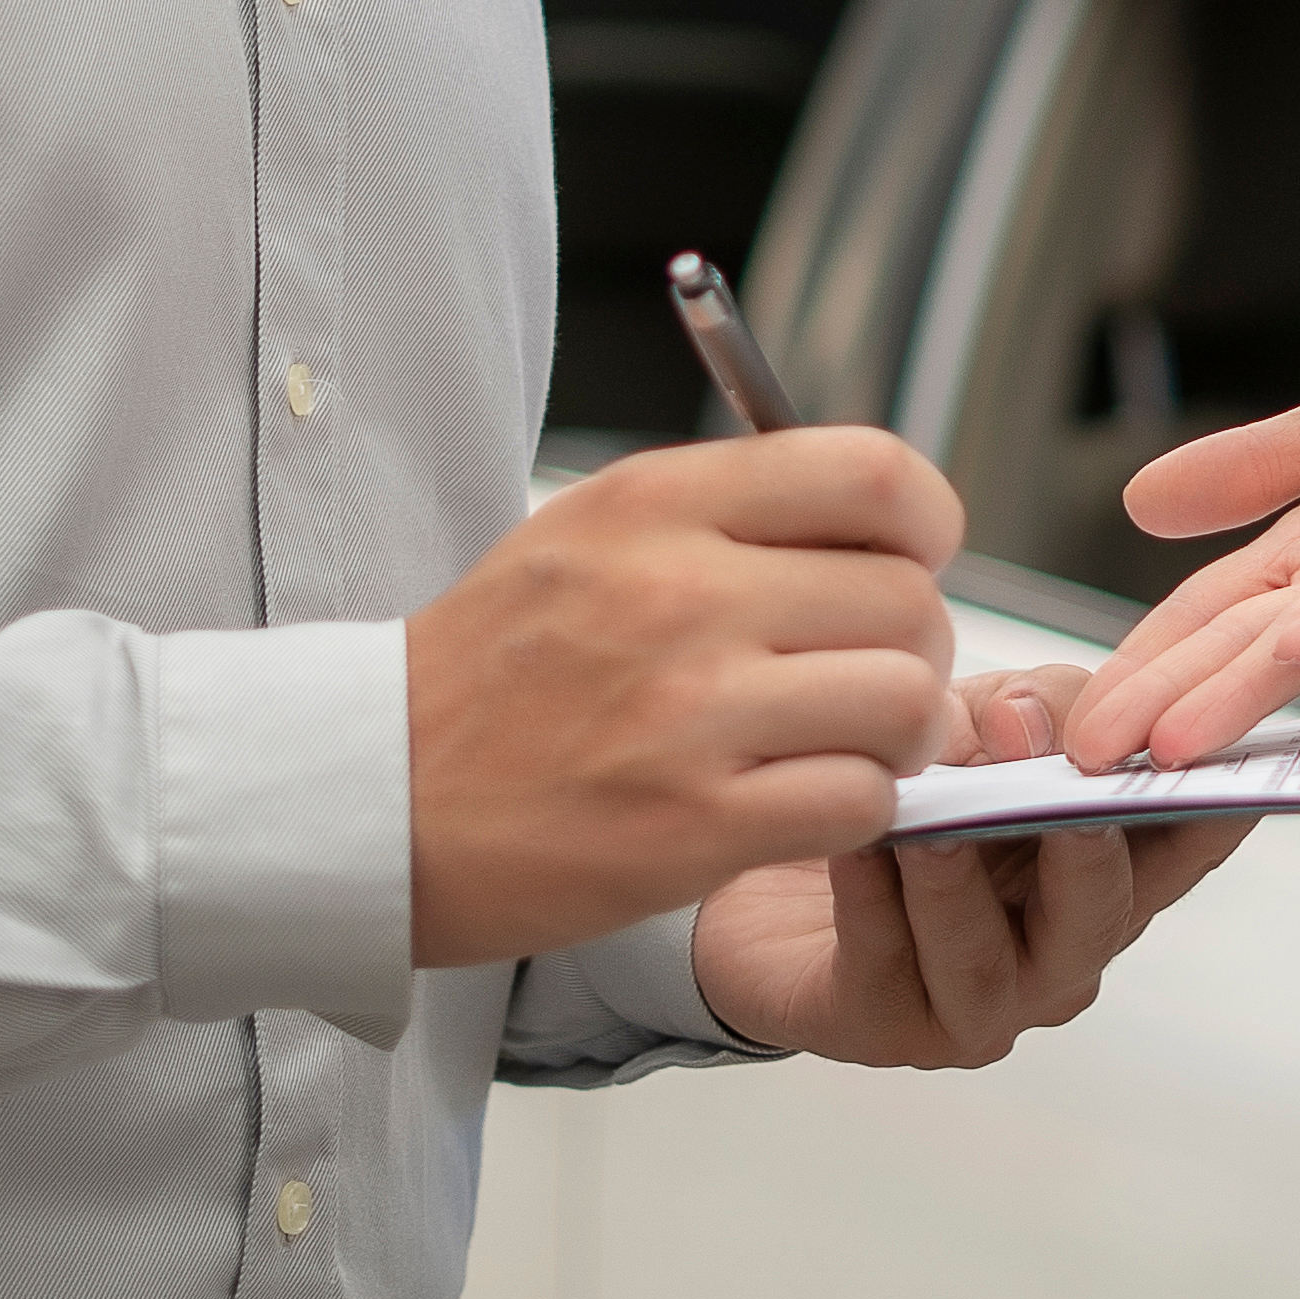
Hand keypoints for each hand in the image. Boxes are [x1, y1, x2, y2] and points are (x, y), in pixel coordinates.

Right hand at [406, 431, 964, 968]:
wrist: (373, 796)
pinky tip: (806, 801)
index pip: (875, 473)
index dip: (925, 522)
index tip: (907, 560)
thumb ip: (729, 511)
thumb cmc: (492, 669)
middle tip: (872, 674)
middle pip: (908, 598)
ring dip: (899, 735)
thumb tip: (879, 522)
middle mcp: (680, 593)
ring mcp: (689, 714)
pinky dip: (859, 810)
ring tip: (849, 743)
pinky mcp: (691, 825)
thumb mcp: (591, 533)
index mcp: (659, 503)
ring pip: (903, 702)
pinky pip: (860, 803)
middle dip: (916, 645)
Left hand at [693, 663, 1251, 1065]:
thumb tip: (1036, 717)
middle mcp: (1056, 953)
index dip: (1216, 801)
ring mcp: (974, 1005)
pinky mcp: (877, 1025)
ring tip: (937, 819)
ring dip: (962, 877)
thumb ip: (1037, 705)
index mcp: (1105, 875)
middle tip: (1066, 776)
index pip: (1187, 842)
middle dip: (1084, 844)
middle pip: (1102, 914)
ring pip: (986, 958)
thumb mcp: (984, 718)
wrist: (771, 855)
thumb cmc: (904, 789)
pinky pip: (882, 959)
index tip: (1211, 746)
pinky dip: (871, 893)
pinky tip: (855, 839)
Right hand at [1063, 315, 1299, 768]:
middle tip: (1080, 764)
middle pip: (1245, 642)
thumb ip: (1268, 459)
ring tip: (1154, 750)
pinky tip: (1285, 650)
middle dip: (1161, 700)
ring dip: (1231, 694)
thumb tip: (1145, 500)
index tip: (1076, 714)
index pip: (1219, 604)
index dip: (1146, 655)